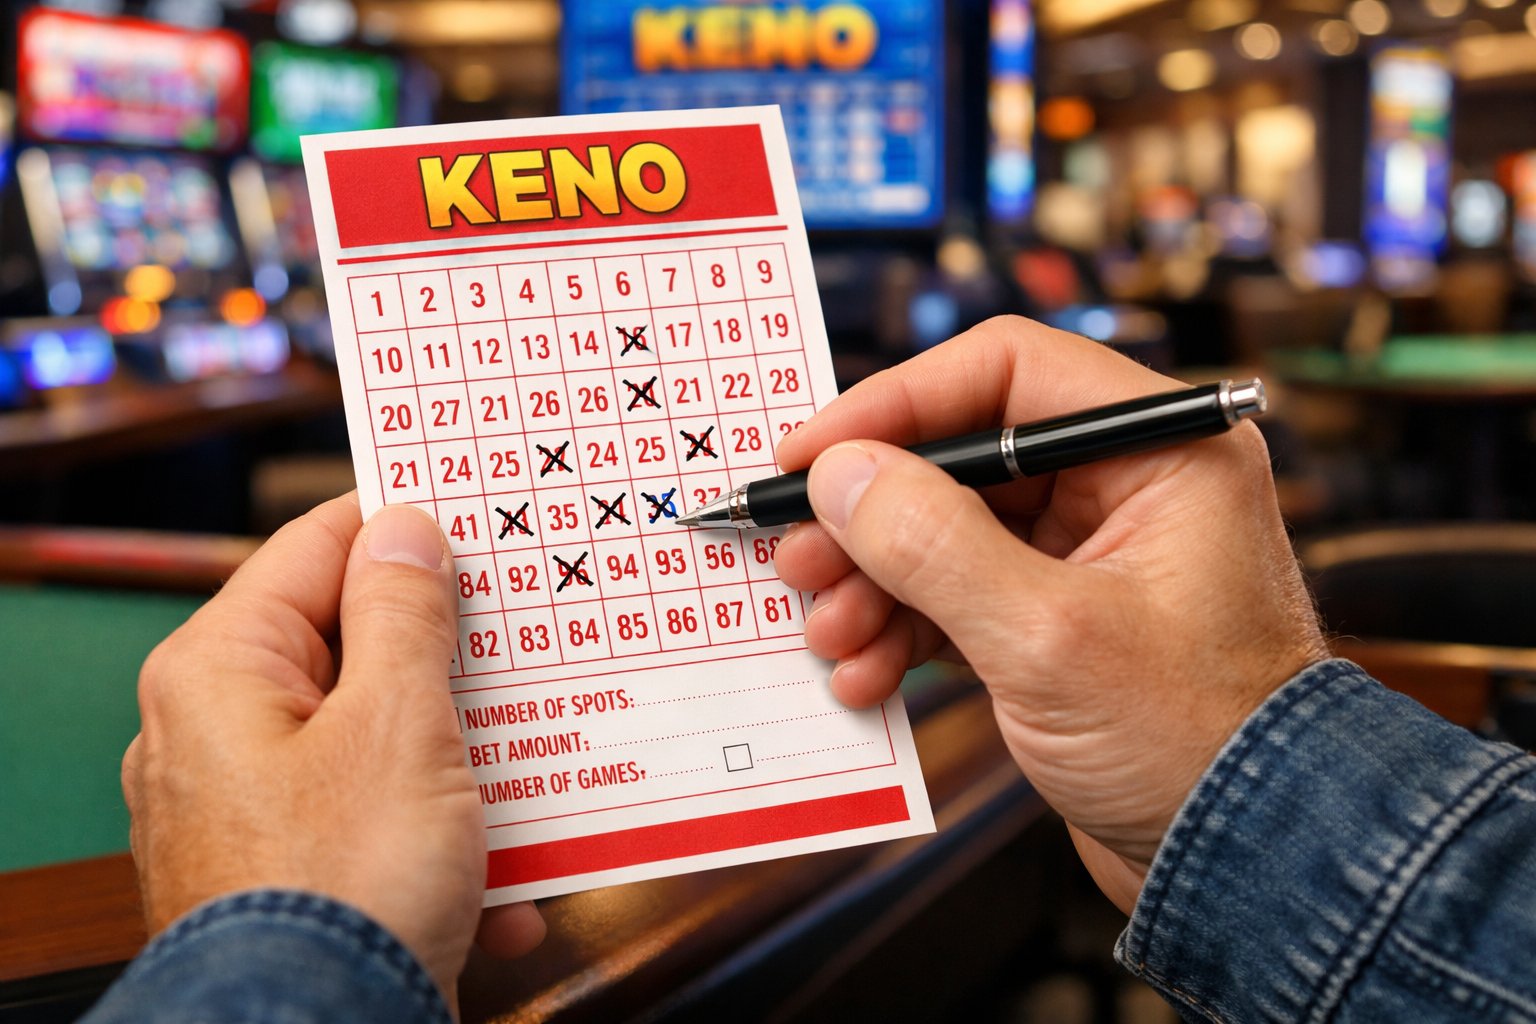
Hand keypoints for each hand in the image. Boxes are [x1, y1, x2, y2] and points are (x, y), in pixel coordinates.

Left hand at [122, 495, 544, 1001]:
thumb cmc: (341, 893)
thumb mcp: (399, 725)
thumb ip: (404, 615)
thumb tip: (403, 533)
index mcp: (221, 671)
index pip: (317, 548)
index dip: (402, 528)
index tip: (478, 521)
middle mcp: (220, 731)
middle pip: (354, 648)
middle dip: (450, 661)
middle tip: (526, 648)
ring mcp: (254, 806)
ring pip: (380, 739)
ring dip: (464, 761)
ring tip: (528, 777)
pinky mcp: (293, 871)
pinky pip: (380, 820)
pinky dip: (445, 841)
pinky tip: (501, 884)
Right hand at [774, 317, 1326, 912]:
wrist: (1251, 866)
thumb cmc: (1193, 744)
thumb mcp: (1048, 639)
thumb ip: (934, 544)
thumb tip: (838, 474)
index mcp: (1162, 450)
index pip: (1005, 371)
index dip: (894, 404)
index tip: (808, 456)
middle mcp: (1128, 486)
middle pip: (962, 456)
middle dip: (871, 515)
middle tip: (798, 559)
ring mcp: (1090, 555)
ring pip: (948, 529)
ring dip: (874, 580)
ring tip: (828, 634)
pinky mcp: (1060, 621)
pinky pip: (960, 594)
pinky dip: (904, 627)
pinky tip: (863, 672)